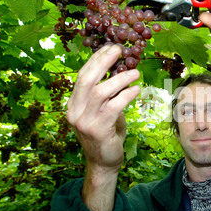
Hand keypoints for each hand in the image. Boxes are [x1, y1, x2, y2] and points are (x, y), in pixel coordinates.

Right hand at [66, 44, 140, 173]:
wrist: (103, 162)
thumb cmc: (106, 134)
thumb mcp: (101, 111)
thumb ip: (106, 95)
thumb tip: (120, 71)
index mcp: (73, 104)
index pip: (82, 76)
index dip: (95, 60)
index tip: (109, 48)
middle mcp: (74, 112)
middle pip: (86, 79)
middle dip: (103, 62)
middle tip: (119, 51)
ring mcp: (84, 122)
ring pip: (100, 92)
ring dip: (120, 79)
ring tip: (135, 73)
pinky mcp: (98, 130)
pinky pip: (114, 107)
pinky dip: (126, 95)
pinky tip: (136, 90)